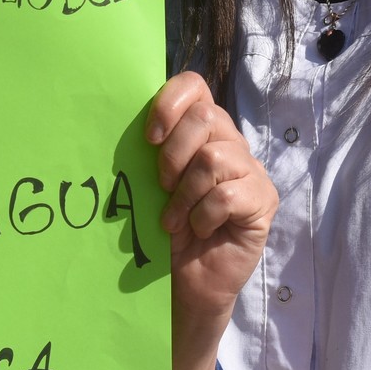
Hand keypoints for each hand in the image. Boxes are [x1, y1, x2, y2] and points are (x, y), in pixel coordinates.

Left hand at [148, 70, 276, 369]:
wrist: (182, 283)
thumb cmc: (161, 229)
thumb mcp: (148, 182)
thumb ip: (148, 149)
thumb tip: (108, 118)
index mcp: (201, 129)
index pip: (193, 86)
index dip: (169, 102)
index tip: (148, 137)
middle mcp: (231, 143)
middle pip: (205, 118)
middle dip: (172, 155)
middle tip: (160, 186)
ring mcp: (251, 172)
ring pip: (214, 158)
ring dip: (184, 193)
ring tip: (173, 219)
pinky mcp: (262, 202)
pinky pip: (228, 195)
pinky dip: (203, 215)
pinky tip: (196, 230)